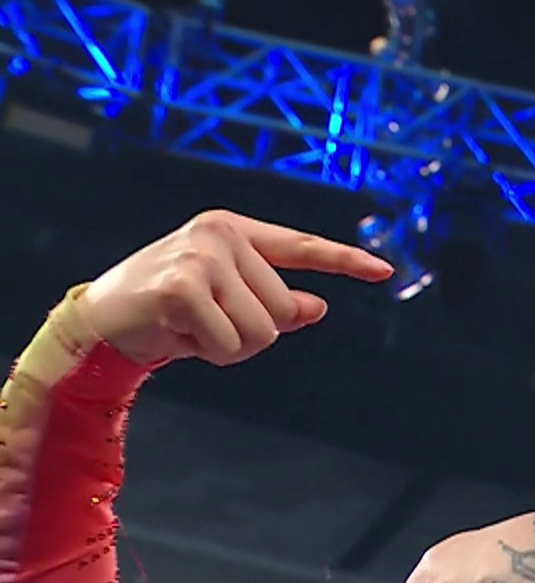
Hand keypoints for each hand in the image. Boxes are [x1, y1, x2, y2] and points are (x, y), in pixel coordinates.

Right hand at [76, 210, 391, 366]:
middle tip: (205, 324)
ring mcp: (201, 256)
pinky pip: (232, 343)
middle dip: (251, 331)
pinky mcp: (184, 286)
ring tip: (192, 328)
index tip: (384, 271)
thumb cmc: (165, 312)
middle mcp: (219, 234)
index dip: (345, 261)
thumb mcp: (226, 302)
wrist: (101, 322)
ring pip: (264, 330)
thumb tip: (318, 306)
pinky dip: (210, 352)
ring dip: (231, 345)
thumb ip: (275, 302)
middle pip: (285, 308)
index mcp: (233, 230)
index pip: (301, 246)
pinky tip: (178, 333)